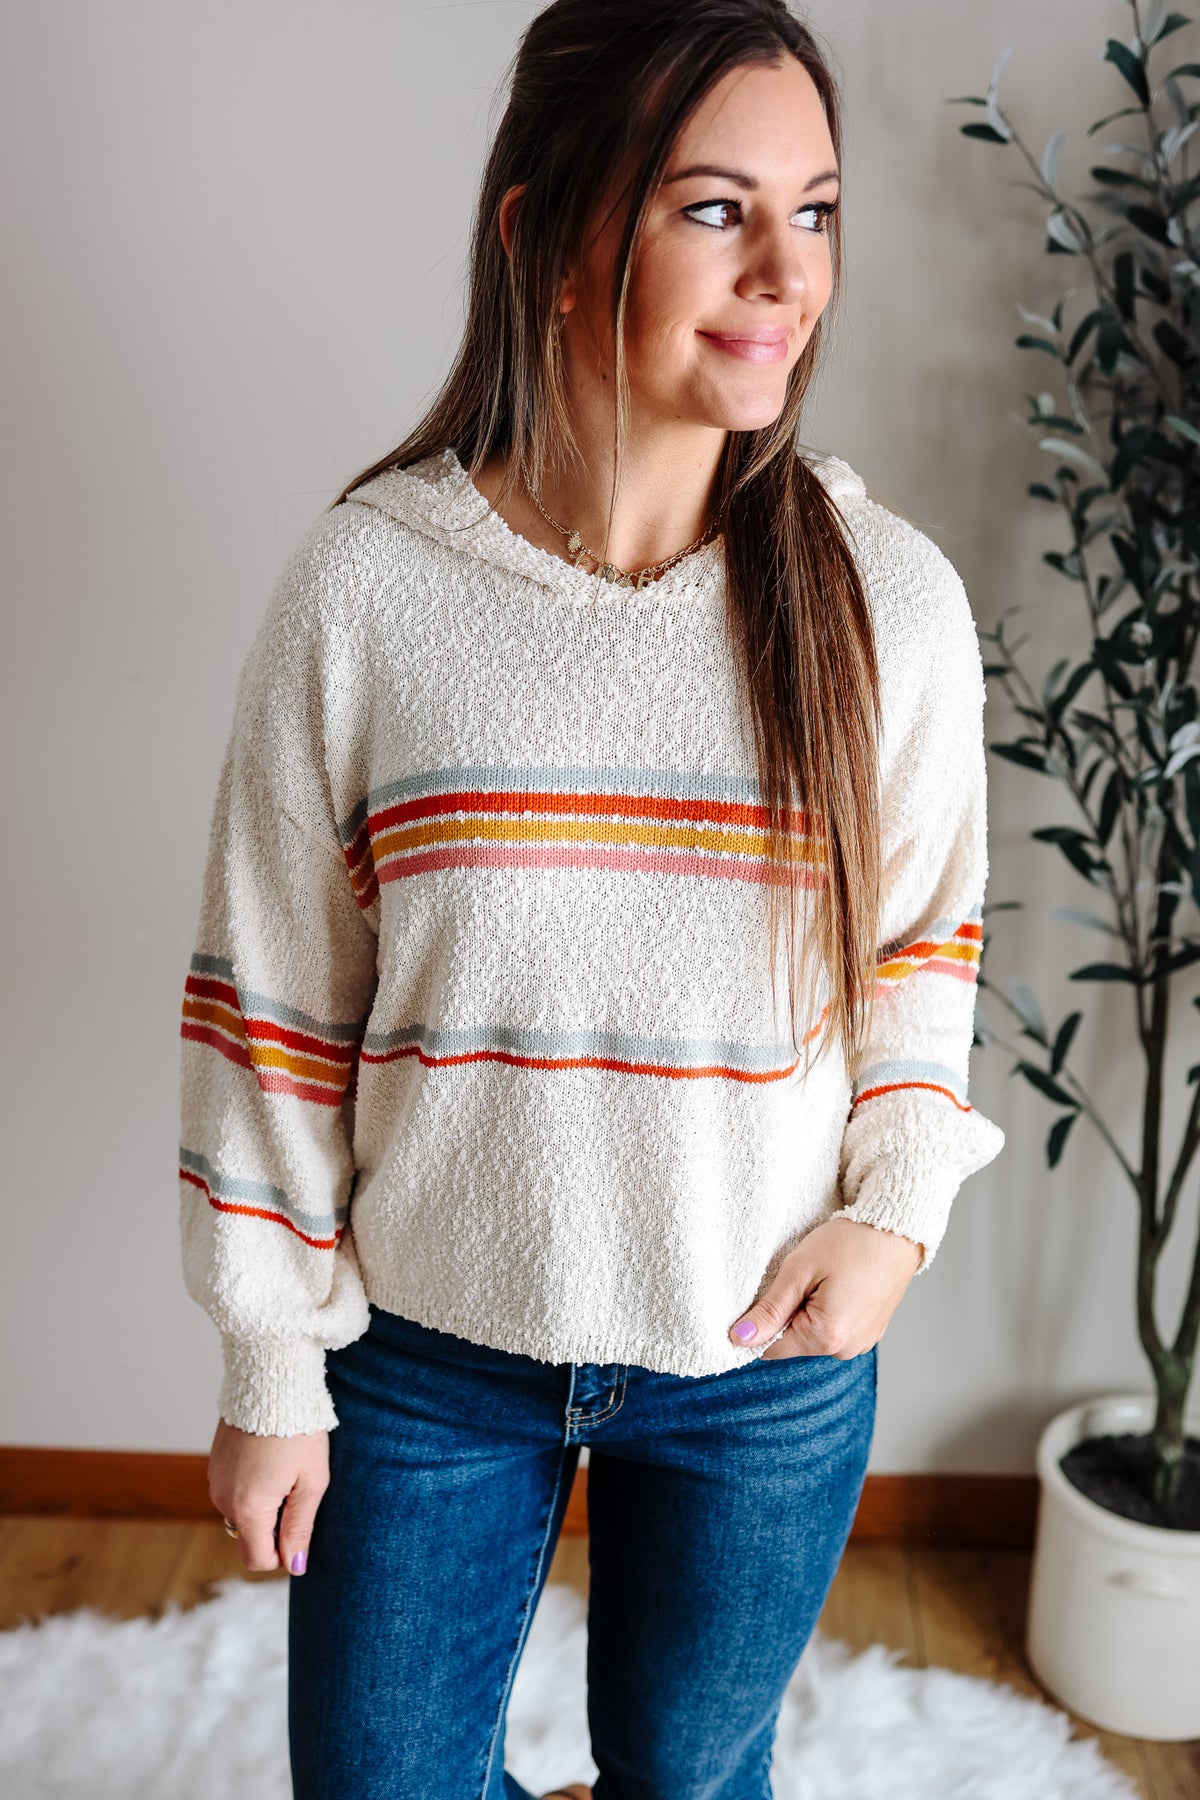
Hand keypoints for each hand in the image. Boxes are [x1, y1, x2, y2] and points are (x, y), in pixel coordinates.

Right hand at [208, 1415, 330, 1573]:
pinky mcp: (214, 1462)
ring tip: (284, 1466)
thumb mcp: (311, 1481)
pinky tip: (268, 1455)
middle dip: (274, 1523)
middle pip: (249, 1535)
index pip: (258, 1559)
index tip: (300, 1522)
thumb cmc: (298, 1429)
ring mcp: (215, 1479)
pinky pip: (233, 1488)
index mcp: (248, 1509)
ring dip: (263, 1502)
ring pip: (241, 1511)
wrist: (271, 1381)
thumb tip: (295, 1566)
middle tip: (296, 1485)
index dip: (282, 1552)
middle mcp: (223, 1499)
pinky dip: (250, 1483)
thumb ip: (300, 1528)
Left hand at [727, 1216, 922, 1360]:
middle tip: (802, 1277)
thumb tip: (740, 1337)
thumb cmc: (850, 1242)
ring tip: (824, 1278)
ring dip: (808, 1311)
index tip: (765, 1295)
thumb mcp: (800, 1269)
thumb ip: (769, 1309)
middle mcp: (847, 1349)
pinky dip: (828, 1310)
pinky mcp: (870, 1332)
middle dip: (787, 1313)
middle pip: (793, 1342)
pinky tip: (838, 1284)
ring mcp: (862, 1343)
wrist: (898, 1229)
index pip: (771, 1350)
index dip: (759, 1324)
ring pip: (814, 1335)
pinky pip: (834, 1329)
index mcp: (827, 1337)